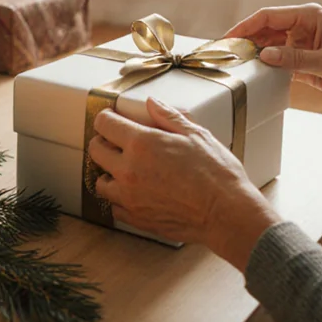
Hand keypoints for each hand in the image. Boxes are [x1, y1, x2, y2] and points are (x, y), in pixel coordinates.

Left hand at [89, 98, 279, 269]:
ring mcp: (130, 197)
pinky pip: (114, 207)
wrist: (226, 213)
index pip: (105, 124)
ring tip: (127, 169)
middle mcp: (129, 170)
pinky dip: (120, 198)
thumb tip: (151, 103)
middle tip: (118, 141)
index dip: (107, 117)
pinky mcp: (136, 219)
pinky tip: (136, 192)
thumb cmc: (216, 173)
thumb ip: (168, 117)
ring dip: (109, 173)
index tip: (113, 118)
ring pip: (100, 182)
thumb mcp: (196, 135)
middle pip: (95, 150)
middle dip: (103, 142)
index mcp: (142, 144)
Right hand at [225, 3, 321, 130]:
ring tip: (236, 68)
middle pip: (265, 32)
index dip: (246, 26)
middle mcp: (303, 29)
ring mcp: (303, 47)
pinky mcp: (305, 65)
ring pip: (269, 49)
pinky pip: (279, 65)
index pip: (269, 17)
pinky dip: (266, 70)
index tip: (228, 39)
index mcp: (310, 17)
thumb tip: (264, 56)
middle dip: (246, 42)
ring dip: (255, 57)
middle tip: (225, 56)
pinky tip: (255, 77)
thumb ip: (295, 59)